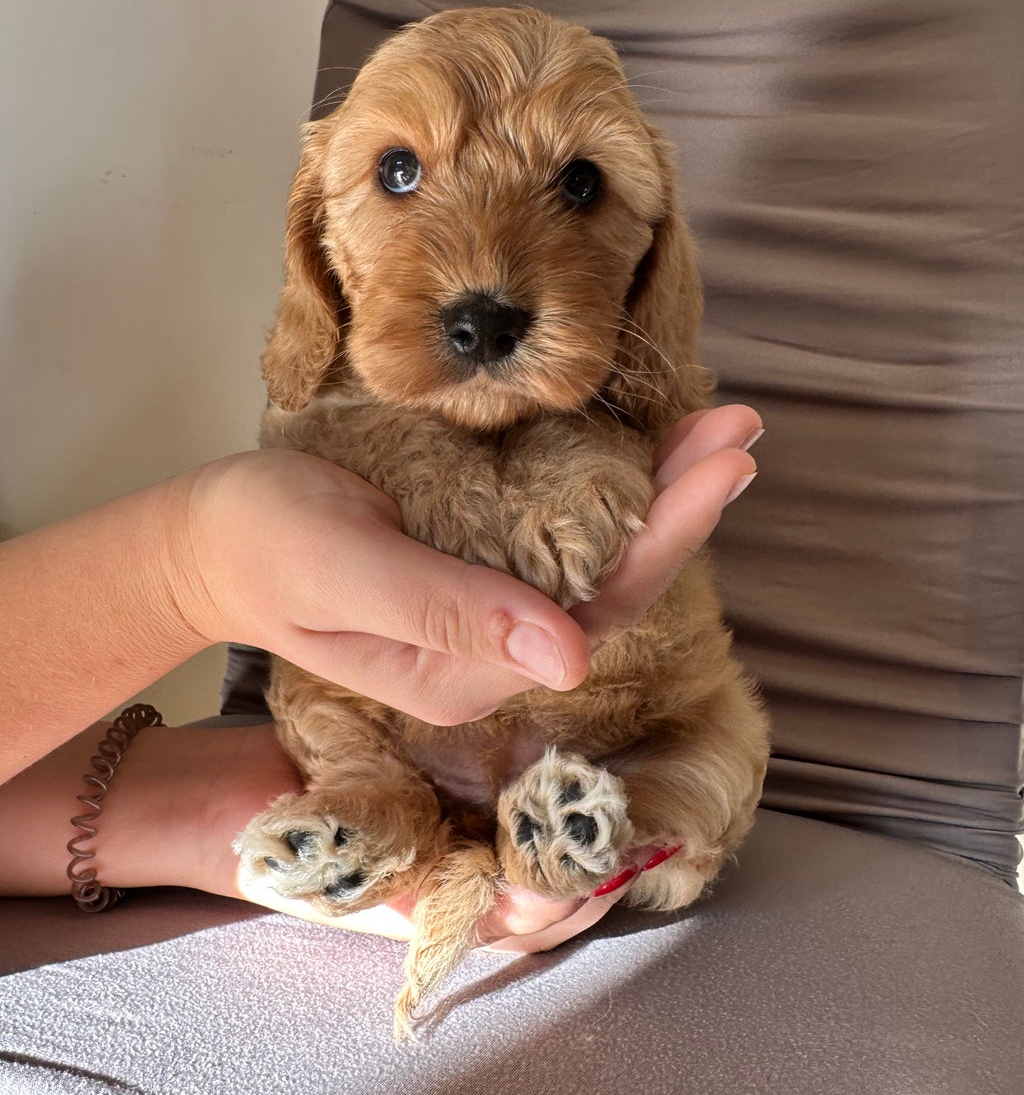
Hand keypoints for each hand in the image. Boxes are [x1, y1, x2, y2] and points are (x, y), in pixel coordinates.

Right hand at [176, 404, 760, 725]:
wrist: (212, 536)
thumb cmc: (263, 546)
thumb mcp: (341, 571)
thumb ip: (444, 611)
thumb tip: (569, 661)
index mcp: (468, 670)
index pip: (595, 611)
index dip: (666, 540)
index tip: (718, 469)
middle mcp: (496, 645)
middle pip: (615, 583)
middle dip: (684, 507)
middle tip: (739, 430)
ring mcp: (490, 602)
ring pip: (599, 554)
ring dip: (663, 490)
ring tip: (720, 425)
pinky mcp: (480, 558)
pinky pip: (565, 527)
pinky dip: (615, 481)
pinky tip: (650, 440)